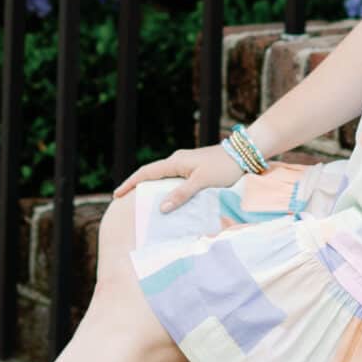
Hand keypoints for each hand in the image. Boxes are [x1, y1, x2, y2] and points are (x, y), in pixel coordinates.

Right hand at [111, 141, 245, 211]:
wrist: (245, 154)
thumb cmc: (224, 167)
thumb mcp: (202, 182)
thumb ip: (182, 194)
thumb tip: (161, 208)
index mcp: (176, 162)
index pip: (146, 172)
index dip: (130, 183)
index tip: (117, 195)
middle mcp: (178, 160)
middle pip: (152, 174)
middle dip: (137, 186)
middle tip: (126, 201)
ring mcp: (186, 163)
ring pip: (164, 177)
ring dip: (152, 188)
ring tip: (143, 203)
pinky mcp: (195, 168)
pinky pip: (174, 179)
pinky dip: (166, 188)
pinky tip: (167, 199)